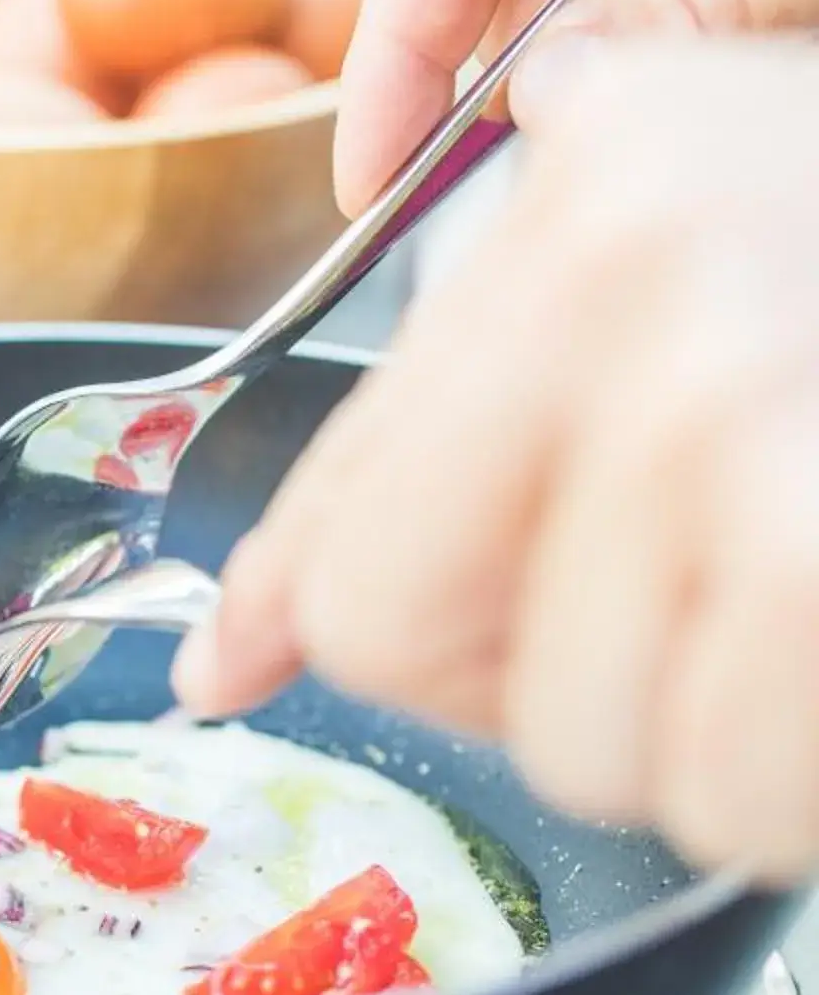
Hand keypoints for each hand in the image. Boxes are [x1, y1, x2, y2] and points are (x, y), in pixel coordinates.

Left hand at [172, 43, 818, 885]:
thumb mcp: (681, 316)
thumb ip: (429, 475)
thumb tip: (233, 660)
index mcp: (590, 192)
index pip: (356, 556)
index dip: (432, 640)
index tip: (501, 628)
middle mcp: (649, 271)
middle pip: (441, 668)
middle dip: (584, 686)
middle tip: (744, 588)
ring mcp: (753, 406)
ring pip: (607, 757)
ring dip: (734, 739)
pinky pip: (732, 802)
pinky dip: (802, 780)